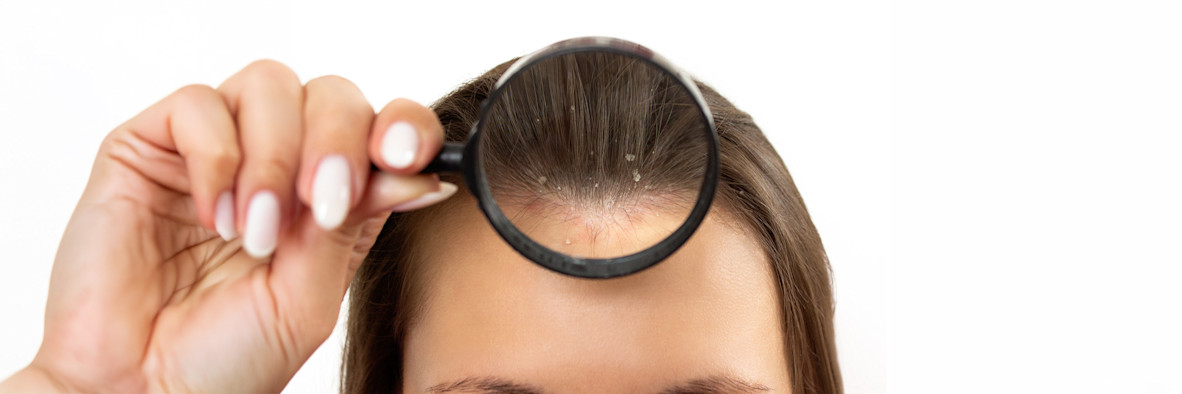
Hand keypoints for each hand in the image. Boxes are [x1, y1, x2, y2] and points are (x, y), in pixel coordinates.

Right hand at [0, 60, 453, 391]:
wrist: (144, 392)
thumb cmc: (227, 360)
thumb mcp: (311, 297)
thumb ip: (355, 225)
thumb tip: (417, 172)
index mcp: (331, 197)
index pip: (380, 126)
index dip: (402, 127)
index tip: (407, 157)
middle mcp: (278, 162)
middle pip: (331, 94)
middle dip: (339, 143)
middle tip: (325, 208)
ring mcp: (216, 151)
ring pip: (270, 84)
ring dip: (276, 156)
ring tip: (256, 232)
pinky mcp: (150, 147)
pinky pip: (198, 105)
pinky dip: (216, 159)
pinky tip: (212, 218)